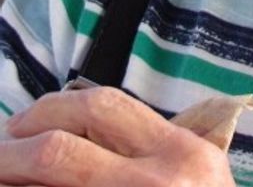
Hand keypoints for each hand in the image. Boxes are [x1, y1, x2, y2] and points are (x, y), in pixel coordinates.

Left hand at [0, 87, 235, 186]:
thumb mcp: (198, 176)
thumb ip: (151, 151)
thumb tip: (73, 135)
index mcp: (180, 152)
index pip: (104, 107)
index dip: (51, 110)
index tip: (24, 125)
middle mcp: (158, 180)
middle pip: (60, 148)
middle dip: (14, 147)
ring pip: (52, 180)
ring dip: (13, 178)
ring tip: (2, 177)